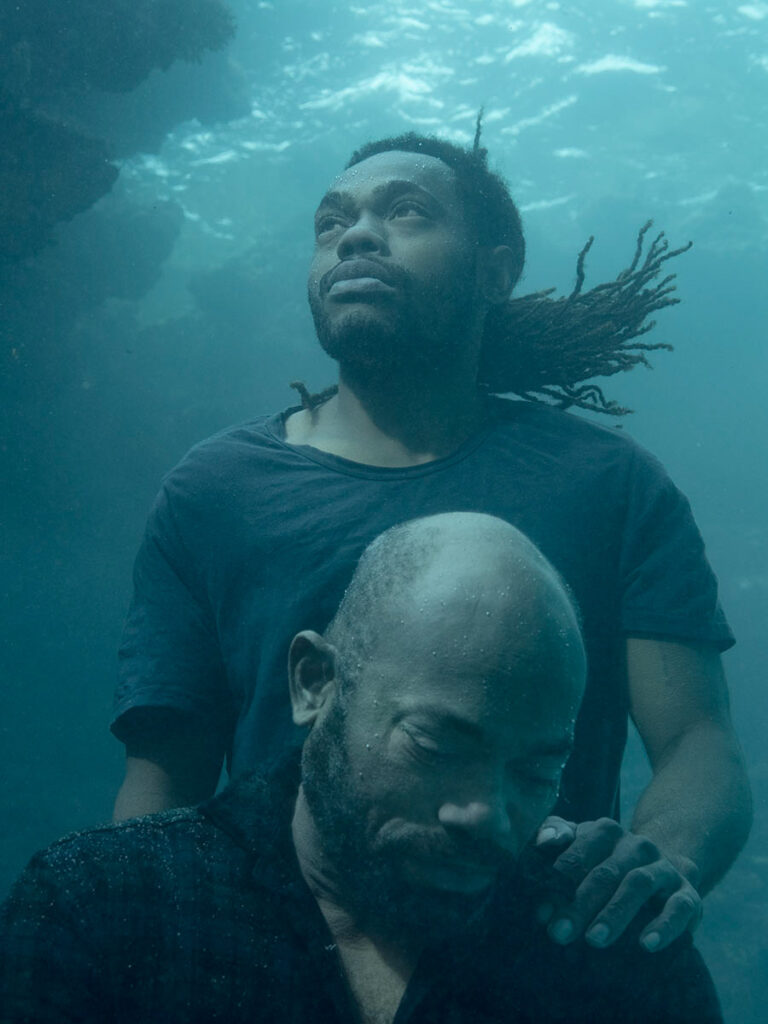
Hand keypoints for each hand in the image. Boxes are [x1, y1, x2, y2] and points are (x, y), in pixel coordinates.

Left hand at [534, 816, 702, 952]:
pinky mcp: (687, 894)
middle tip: (560, 933)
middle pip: (606, 872)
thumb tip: (544, 840)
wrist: (662, 869)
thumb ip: (556, 837)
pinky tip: (646, 944)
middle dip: (580, 904)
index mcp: (607, 831)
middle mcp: (637, 846)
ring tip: (594, 940)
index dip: (559, 880)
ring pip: (639, 885)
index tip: (541, 912)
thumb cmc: (606, 863)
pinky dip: (664, 926)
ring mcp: (663, 868)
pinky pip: (679, 907)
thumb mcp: (580, 847)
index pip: (580, 851)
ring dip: (615, 913)